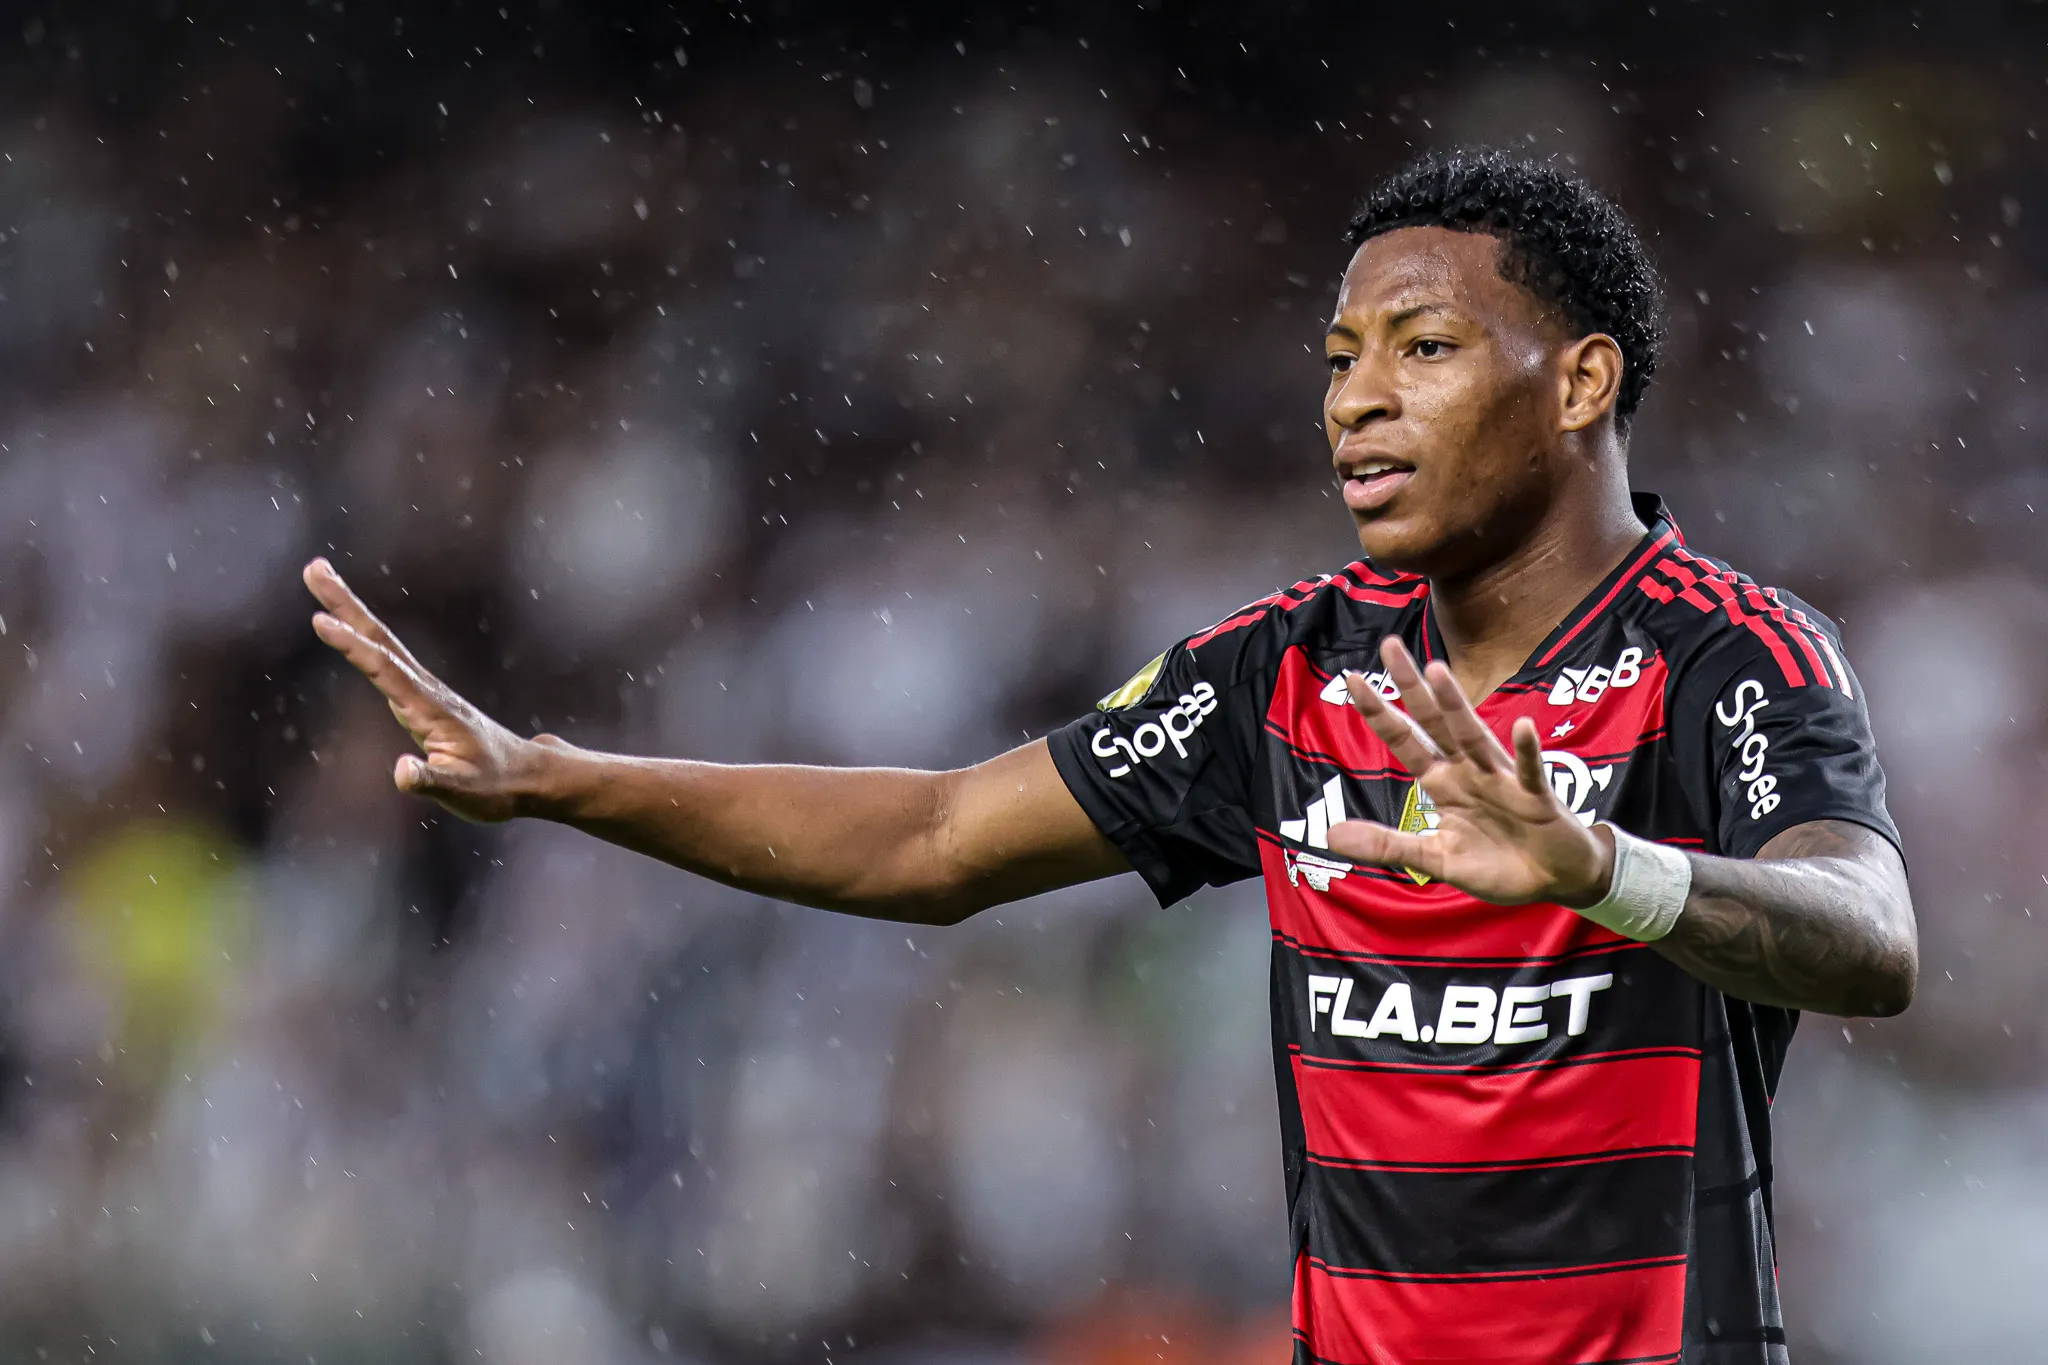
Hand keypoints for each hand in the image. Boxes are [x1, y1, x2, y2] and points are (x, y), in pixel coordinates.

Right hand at [302, 558, 559, 821]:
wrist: (526, 775)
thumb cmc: (494, 786)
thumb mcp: (462, 792)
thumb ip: (429, 781)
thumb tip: (401, 772)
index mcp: (431, 709)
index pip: (385, 670)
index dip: (353, 647)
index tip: (320, 620)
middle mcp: (426, 690)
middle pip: (380, 639)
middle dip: (345, 604)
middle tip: (313, 568)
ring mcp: (424, 690)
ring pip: (381, 643)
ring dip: (349, 611)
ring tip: (320, 578)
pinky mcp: (421, 696)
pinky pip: (384, 659)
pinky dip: (361, 637)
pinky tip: (347, 627)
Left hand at [1323, 637, 1614, 906]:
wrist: (1555, 880)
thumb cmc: (1497, 864)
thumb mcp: (1435, 858)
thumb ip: (1387, 844)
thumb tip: (1330, 834)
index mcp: (1443, 782)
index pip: (1405, 741)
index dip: (1380, 713)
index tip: (1352, 679)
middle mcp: (1469, 771)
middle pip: (1435, 723)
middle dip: (1412, 687)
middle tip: (1389, 646)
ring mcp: (1503, 780)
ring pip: (1475, 736)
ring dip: (1457, 707)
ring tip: (1437, 672)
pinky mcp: (1537, 799)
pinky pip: (1529, 772)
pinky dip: (1526, 751)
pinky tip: (1523, 727)